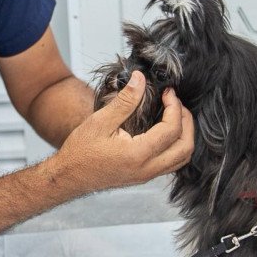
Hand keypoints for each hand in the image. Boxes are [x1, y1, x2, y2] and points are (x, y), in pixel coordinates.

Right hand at [54, 70, 194, 192]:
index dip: (174, 107)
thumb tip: (141, 79)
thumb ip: (125, 100)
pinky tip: (165, 131)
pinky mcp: (144, 176)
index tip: (168, 93)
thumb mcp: (100, 121)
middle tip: (175, 103)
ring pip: (181, 158)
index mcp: (138, 154)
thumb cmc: (80, 151)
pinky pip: (171, 163)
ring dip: (184, 136)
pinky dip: (176, 146)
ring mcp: (147, 175)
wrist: (69, 177)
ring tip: (174, 115)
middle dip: (186, 122)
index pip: (171, 129)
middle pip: (185, 147)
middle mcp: (147, 169)